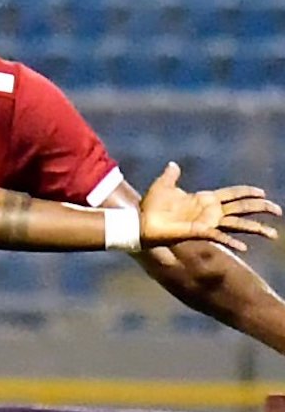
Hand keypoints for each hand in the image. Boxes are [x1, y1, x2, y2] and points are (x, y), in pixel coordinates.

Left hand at [139, 162, 280, 250]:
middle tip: (278, 211)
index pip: (232, 194)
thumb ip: (171, 176)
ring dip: (256, 228)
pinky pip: (220, 237)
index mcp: (204, 199)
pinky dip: (232, 241)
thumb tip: (173, 164)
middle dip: (260, 208)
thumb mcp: (163, 186)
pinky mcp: (200, 232)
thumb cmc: (150, 207)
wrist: (139, 222)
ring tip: (273, 234)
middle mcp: (210, 212)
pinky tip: (245, 247)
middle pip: (242, 208)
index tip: (262, 192)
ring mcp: (207, 223)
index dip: (247, 192)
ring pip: (238, 224)